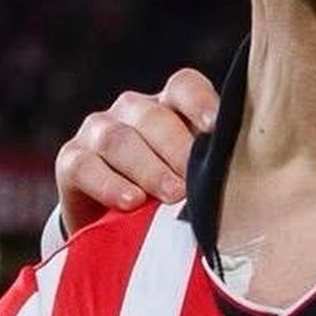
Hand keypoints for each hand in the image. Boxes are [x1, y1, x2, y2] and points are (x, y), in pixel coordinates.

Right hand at [54, 68, 219, 232]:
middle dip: (176, 150)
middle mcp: (133, 110)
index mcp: (170, 105)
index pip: (184, 86)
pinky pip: (85, 166)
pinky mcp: (70, 159)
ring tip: (172, 195)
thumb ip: (214, 166)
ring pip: (119, 140)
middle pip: (153, 116)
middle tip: (195, 183)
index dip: (200, 102)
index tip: (216, 128)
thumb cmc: (170, 197)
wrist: (115, 229)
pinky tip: (131, 202)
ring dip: (148, 169)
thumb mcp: (195, 178)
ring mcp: (98, 130)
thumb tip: (245, 175)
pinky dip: (109, 184)